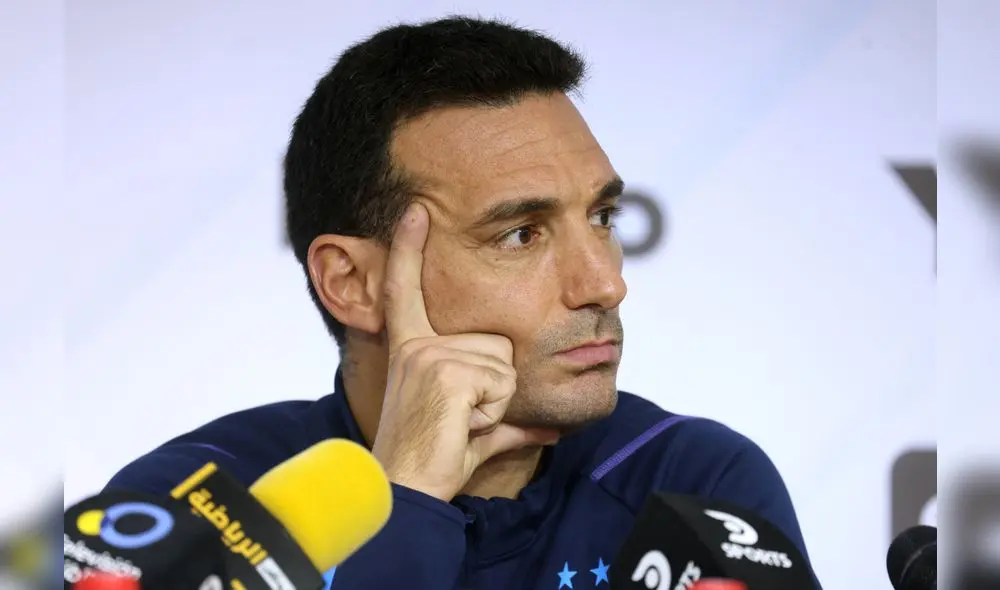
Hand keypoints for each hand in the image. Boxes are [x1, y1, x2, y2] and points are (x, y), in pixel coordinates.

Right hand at [370, 203, 559, 501]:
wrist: (406, 490)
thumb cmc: (434, 463)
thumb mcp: (474, 433)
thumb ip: (510, 424)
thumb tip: (552, 432)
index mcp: (414, 349)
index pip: (409, 292)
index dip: (409, 249)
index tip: (414, 209)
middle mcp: (417, 345)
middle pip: (498, 342)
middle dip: (496, 386)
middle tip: (463, 419)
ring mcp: (430, 355)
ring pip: (504, 363)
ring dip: (495, 403)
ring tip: (461, 424)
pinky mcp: (444, 370)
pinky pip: (500, 382)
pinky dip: (492, 413)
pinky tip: (461, 426)